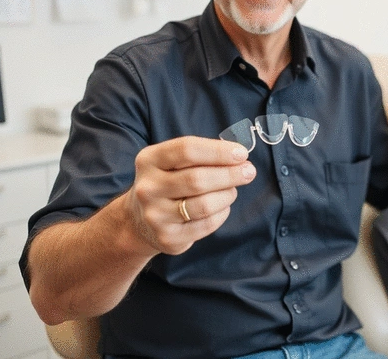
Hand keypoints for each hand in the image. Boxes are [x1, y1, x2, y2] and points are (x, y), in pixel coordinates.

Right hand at [124, 136, 255, 254]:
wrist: (138, 220)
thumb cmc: (168, 181)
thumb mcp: (173, 161)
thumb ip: (202, 155)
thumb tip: (239, 156)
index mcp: (149, 160)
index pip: (187, 149)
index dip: (218, 151)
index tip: (242, 153)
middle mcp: (148, 187)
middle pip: (197, 179)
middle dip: (230, 174)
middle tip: (249, 171)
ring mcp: (155, 215)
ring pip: (204, 204)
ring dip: (227, 195)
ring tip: (233, 190)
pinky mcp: (167, 237)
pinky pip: (206, 224)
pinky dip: (222, 213)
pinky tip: (222, 206)